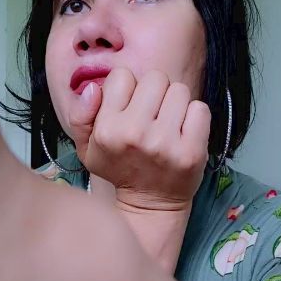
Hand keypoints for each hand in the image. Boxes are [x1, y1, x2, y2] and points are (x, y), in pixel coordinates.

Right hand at [69, 68, 210, 210]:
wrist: (150, 204)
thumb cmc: (120, 169)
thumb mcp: (87, 148)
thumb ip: (80, 115)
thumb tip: (92, 87)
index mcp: (108, 130)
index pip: (123, 76)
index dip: (128, 89)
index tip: (130, 109)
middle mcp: (135, 134)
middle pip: (156, 78)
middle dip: (155, 93)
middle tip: (153, 116)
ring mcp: (166, 143)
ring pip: (179, 90)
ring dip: (175, 104)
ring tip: (168, 125)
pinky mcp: (192, 151)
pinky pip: (200, 109)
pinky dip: (194, 117)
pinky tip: (184, 133)